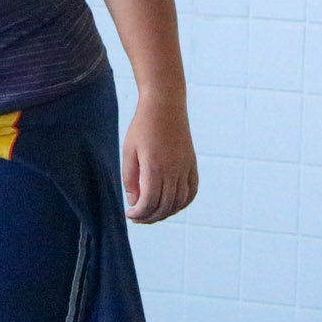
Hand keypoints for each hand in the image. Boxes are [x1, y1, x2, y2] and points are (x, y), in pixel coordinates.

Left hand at [122, 96, 196, 222]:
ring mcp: (185, 167)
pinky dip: (182, 203)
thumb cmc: (143, 126)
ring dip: (166, 213)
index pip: (149, 203)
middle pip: (165, 206)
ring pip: (179, 202)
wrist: (165, 104)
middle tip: (138, 217)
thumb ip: (130, 178)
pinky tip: (171, 205)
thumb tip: (135, 202)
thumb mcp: (129, 151)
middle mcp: (173, 170)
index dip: (139, 214)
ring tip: (152, 213)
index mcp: (154, 167)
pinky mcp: (192, 164)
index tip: (130, 214)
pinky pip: (191, 191)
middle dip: (150, 217)